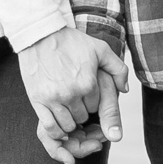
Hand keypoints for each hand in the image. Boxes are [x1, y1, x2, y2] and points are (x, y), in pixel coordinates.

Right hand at [18, 28, 129, 163]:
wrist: (40, 33)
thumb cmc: (70, 41)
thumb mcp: (100, 49)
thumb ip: (118, 69)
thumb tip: (124, 89)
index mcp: (88, 83)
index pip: (97, 107)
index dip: (91, 100)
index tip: (84, 92)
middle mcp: (72, 93)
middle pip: (83, 117)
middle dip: (80, 110)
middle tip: (74, 98)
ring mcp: (53, 98)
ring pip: (68, 124)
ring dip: (68, 119)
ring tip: (65, 106)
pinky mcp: (37, 100)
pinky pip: (50, 126)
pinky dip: (56, 129)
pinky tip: (57, 120)